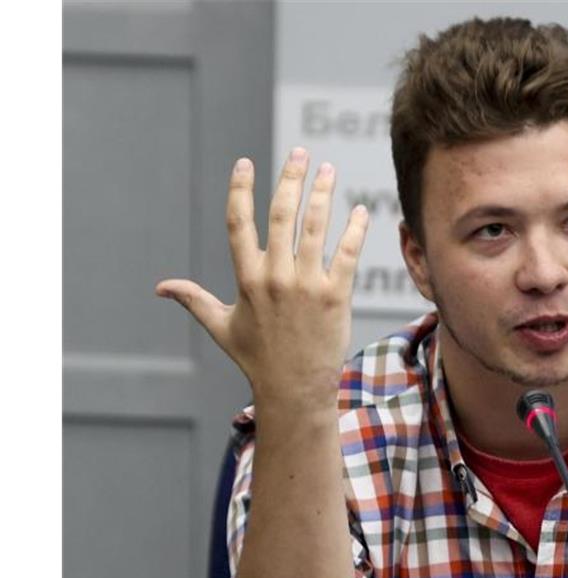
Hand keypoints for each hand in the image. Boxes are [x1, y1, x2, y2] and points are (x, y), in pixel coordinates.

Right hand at [156, 147, 368, 409]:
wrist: (294, 388)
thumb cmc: (258, 358)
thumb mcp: (221, 327)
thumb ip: (195, 300)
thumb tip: (161, 287)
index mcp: (246, 279)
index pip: (239, 222)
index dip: (241, 189)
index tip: (245, 163)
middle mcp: (275, 277)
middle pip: (281, 215)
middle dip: (290, 178)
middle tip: (300, 153)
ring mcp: (306, 285)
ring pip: (315, 227)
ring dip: (322, 193)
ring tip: (328, 169)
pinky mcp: (335, 296)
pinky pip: (346, 253)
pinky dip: (354, 229)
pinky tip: (360, 210)